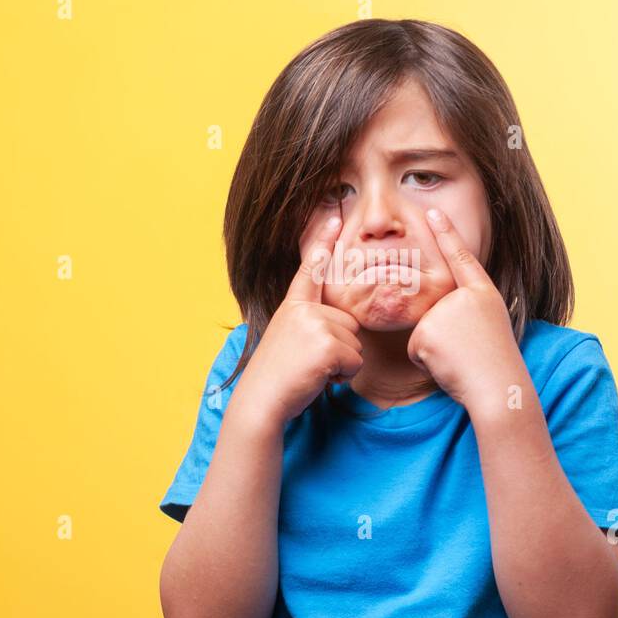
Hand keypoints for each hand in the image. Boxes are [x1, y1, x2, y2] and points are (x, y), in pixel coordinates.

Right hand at [233, 215, 363, 425]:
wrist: (261, 401)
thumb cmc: (277, 377)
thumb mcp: (289, 339)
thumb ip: (309, 324)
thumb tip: (342, 325)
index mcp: (293, 306)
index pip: (310, 270)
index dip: (322, 241)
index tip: (334, 216)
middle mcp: (304, 309)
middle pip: (349, 323)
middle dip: (339, 348)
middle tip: (309, 362)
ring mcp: (315, 324)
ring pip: (355, 344)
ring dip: (340, 364)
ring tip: (311, 370)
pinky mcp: (327, 344)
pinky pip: (355, 360)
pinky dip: (342, 375)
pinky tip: (317, 378)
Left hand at [407, 207, 521, 411]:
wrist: (498, 387)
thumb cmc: (496, 364)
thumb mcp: (489, 326)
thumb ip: (465, 311)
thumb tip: (438, 315)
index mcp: (483, 293)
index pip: (462, 257)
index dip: (447, 233)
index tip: (432, 211)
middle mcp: (461, 298)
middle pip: (435, 311)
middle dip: (444, 336)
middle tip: (470, 351)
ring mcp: (442, 313)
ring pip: (424, 332)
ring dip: (436, 351)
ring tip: (462, 359)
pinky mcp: (424, 333)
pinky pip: (416, 349)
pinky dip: (428, 362)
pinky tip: (448, 366)